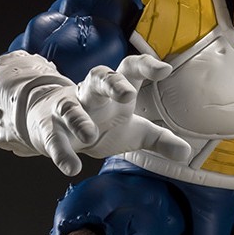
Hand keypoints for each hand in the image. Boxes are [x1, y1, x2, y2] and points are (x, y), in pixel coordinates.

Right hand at [37, 54, 192, 174]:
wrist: (50, 123)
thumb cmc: (99, 123)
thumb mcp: (133, 130)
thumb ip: (159, 139)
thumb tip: (185, 152)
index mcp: (114, 90)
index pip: (129, 69)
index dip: (146, 66)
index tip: (165, 71)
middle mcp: (90, 94)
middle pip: (98, 77)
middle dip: (111, 83)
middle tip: (126, 95)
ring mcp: (67, 109)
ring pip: (70, 107)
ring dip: (79, 119)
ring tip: (89, 136)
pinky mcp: (48, 128)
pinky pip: (52, 137)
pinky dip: (60, 152)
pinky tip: (71, 168)